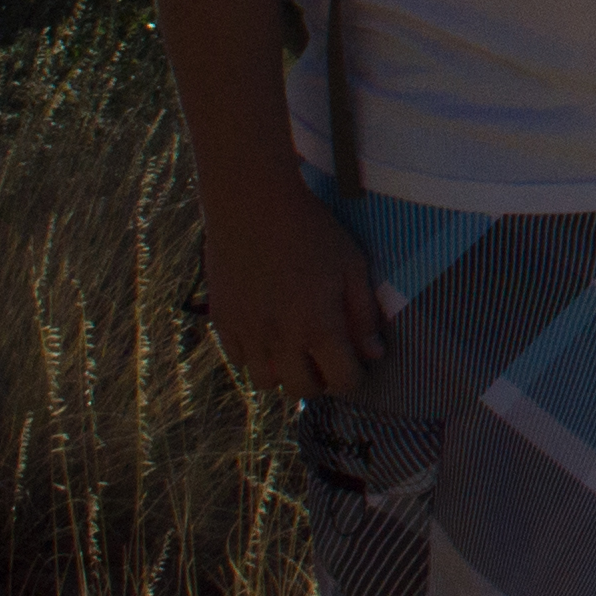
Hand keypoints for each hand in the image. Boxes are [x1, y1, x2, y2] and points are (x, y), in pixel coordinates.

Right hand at [200, 167, 389, 397]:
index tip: (357, 366)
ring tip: (295, 348)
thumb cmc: (311, 230)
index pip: (342, 380)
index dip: (355, 378)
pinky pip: (238, 360)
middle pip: (301, 390)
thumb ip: (364, 314)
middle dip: (320, 381)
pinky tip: (268, 332)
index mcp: (318, 326)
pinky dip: (255, 355)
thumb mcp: (352, 265)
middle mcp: (280, 339)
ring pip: (266, 382)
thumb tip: (374, 354)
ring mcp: (246, 333)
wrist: (253, 204)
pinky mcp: (221, 321)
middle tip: (327, 358)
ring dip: (284, 372)